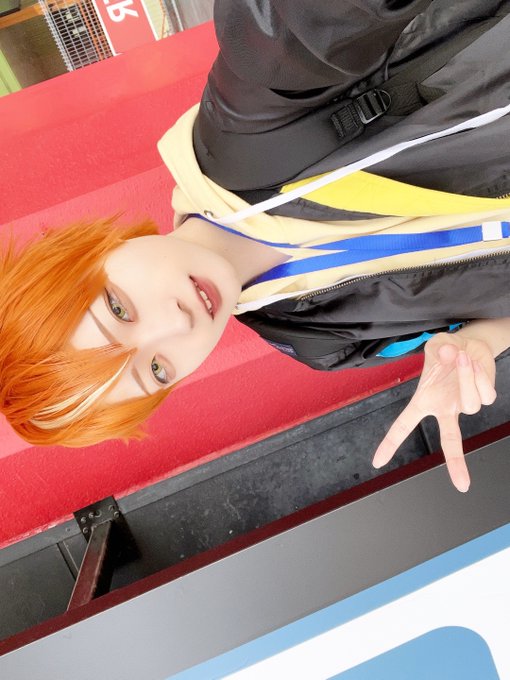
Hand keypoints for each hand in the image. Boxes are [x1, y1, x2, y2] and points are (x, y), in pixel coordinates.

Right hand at [372, 332, 496, 491]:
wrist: (470, 344)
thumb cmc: (446, 350)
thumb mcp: (435, 346)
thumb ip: (439, 350)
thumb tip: (449, 357)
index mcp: (425, 401)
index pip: (404, 425)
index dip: (390, 443)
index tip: (377, 461)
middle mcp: (445, 408)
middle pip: (449, 439)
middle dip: (456, 462)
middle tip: (462, 485)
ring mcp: (465, 404)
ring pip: (471, 404)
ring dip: (466, 377)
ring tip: (461, 357)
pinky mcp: (485, 397)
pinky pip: (486, 395)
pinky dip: (480, 377)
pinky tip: (473, 364)